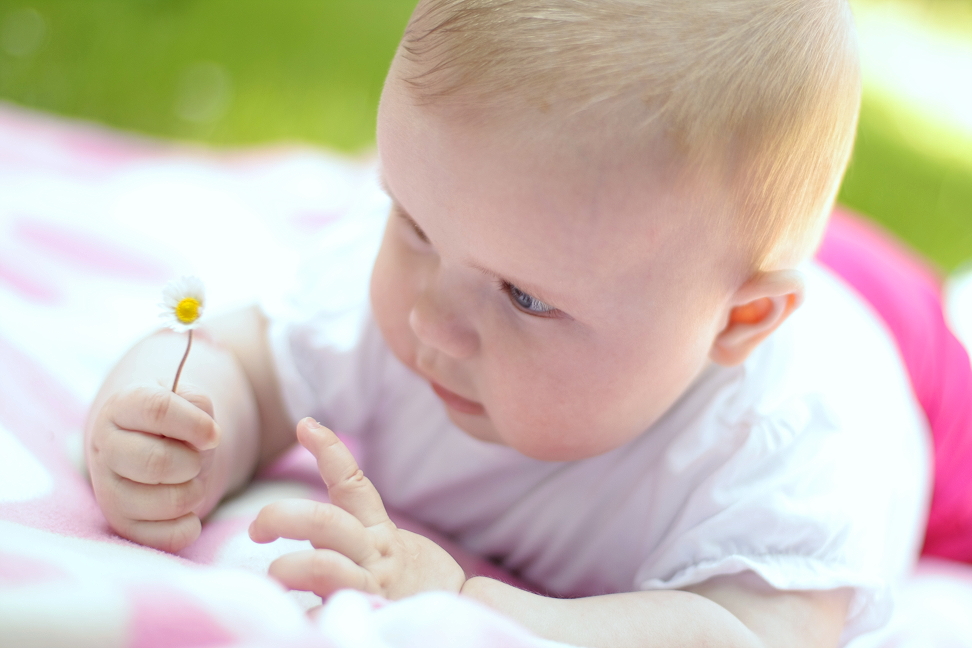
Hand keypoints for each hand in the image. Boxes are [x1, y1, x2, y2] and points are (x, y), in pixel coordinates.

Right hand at [86, 384, 219, 551]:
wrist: (150, 446)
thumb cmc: (173, 423)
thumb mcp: (185, 401)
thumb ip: (198, 404)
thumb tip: (206, 433)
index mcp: (121, 407)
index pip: (157, 409)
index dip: (194, 424)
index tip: (213, 435)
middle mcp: (105, 448)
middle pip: (157, 462)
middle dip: (192, 463)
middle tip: (195, 461)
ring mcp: (109, 491)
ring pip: (167, 502)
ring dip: (194, 492)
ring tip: (189, 481)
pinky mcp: (122, 525)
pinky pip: (169, 536)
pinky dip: (189, 525)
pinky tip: (185, 509)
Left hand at [249, 418, 466, 599]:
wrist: (460, 616)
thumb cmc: (408, 584)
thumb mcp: (386, 549)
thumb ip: (347, 533)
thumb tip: (295, 523)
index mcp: (378, 534)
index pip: (353, 484)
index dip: (329, 451)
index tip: (305, 424)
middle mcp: (375, 555)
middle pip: (325, 521)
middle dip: (283, 516)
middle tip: (257, 528)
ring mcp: (373, 589)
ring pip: (325, 567)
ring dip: (290, 568)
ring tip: (272, 578)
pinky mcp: (372, 619)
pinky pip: (330, 617)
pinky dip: (310, 619)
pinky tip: (298, 623)